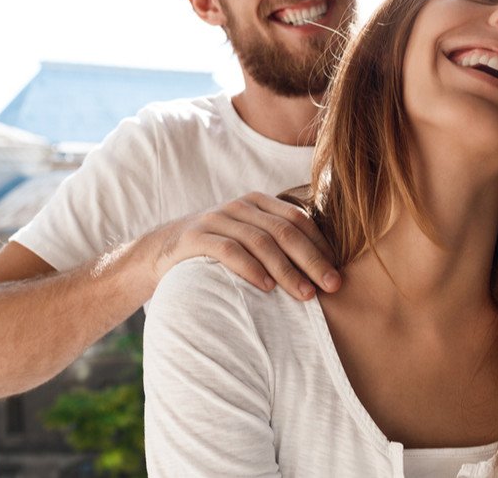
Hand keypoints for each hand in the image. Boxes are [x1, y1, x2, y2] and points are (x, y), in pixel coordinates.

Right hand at [156, 192, 339, 298]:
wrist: (159, 251)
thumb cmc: (216, 252)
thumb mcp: (248, 240)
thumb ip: (277, 244)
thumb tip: (324, 270)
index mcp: (259, 203)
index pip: (299, 220)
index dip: (321, 245)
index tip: (338, 272)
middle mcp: (241, 206)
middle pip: (285, 230)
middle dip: (312, 260)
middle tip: (331, 286)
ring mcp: (217, 218)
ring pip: (261, 241)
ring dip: (286, 269)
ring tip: (305, 293)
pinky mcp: (196, 236)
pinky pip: (228, 249)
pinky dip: (250, 268)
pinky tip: (266, 287)